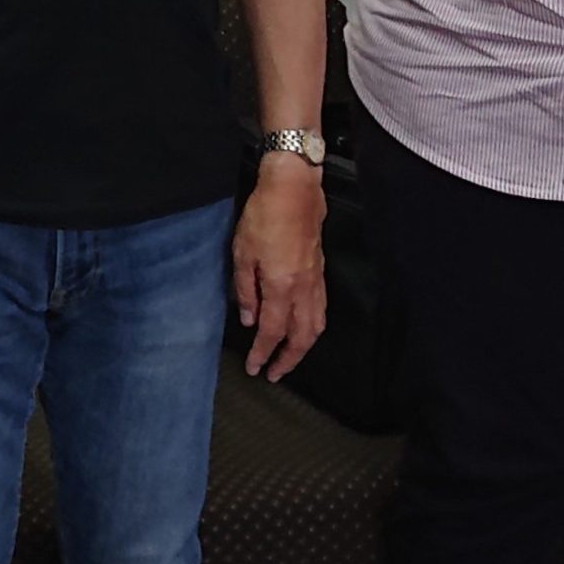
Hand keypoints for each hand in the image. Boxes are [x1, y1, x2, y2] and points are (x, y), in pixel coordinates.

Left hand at [233, 154, 325, 381]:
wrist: (293, 190)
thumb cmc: (264, 216)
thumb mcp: (242, 253)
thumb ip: (245, 291)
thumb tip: (249, 319)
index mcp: (281, 287)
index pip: (272, 332)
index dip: (262, 354)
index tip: (255, 368)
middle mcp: (303, 289)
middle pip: (300, 337)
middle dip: (288, 360)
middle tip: (274, 374)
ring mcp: (315, 281)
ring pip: (315, 326)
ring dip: (303, 347)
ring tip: (290, 358)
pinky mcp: (320, 271)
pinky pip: (321, 309)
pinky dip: (313, 327)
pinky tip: (304, 329)